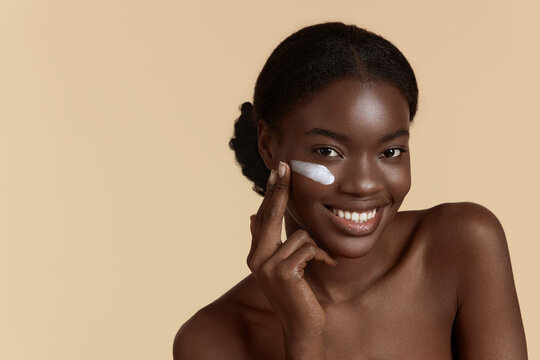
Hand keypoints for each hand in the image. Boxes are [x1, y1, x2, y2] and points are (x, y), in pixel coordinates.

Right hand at [247, 161, 337, 336]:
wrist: (302, 325)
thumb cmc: (296, 293)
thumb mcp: (280, 265)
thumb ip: (268, 242)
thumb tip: (251, 216)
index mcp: (256, 254)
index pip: (264, 216)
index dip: (270, 193)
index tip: (277, 172)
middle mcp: (256, 258)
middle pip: (270, 215)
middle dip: (280, 189)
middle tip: (285, 166)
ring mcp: (267, 266)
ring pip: (300, 235)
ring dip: (316, 247)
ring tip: (321, 261)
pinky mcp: (283, 272)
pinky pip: (308, 248)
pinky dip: (322, 255)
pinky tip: (327, 265)